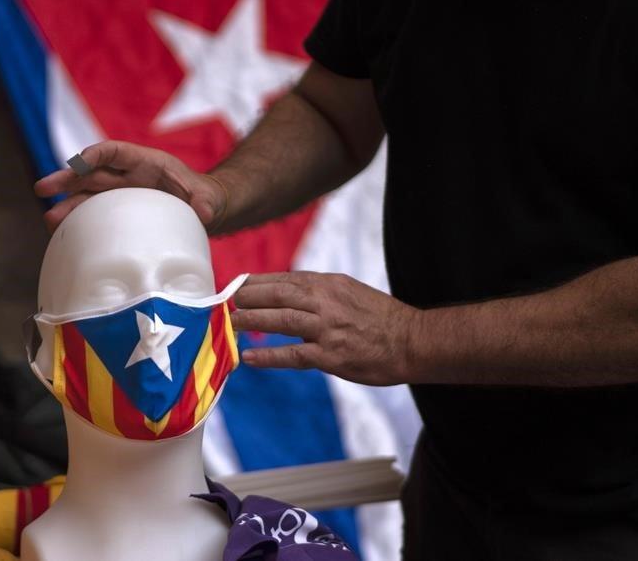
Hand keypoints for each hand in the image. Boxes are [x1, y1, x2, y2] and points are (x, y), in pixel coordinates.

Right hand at [33, 140, 226, 232]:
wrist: (203, 211)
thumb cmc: (205, 198)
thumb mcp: (209, 199)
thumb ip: (206, 203)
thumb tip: (205, 212)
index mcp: (145, 162)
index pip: (114, 152)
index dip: (94, 155)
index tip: (77, 163)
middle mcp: (127, 175)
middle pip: (91, 172)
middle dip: (66, 178)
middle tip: (41, 188)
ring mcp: (120, 194)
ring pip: (87, 195)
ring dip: (67, 205)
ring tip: (49, 220)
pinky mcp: (118, 214)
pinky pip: (93, 215)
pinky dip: (78, 222)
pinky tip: (63, 234)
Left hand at [232, 272, 418, 385]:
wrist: (413, 341)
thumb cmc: (382, 319)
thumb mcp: (350, 292)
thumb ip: (320, 293)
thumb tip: (289, 295)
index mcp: (330, 283)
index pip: (285, 278)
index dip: (257, 282)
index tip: (237, 286)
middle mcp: (326, 301)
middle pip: (277, 294)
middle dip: (247, 297)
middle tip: (224, 302)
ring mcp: (327, 328)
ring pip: (280, 319)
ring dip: (250, 321)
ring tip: (229, 324)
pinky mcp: (331, 355)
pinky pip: (293, 355)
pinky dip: (268, 356)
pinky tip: (249, 358)